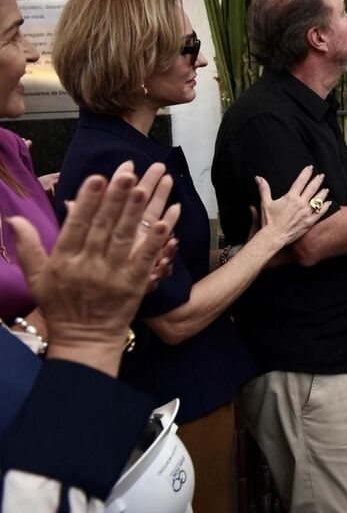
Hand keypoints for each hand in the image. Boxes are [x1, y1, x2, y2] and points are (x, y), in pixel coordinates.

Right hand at [9, 169, 176, 376]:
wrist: (84, 340)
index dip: (87, 200)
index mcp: (63, 260)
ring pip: (123, 238)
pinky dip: (155, 242)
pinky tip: (165, 223)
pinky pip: (144, 260)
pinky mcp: (132, 286)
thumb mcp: (36, 278)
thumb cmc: (60, 306)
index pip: (76, 224)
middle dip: (115, 197)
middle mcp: (87, 266)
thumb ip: (28, 246)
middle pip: (103, 226)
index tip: (97, 177)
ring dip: (135, 213)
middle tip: (127, 172)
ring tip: (145, 188)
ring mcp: (111, 276)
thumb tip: (13, 218)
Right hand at [256, 165, 329, 245]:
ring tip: (326, 188)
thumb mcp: (265, 203)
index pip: (300, 182)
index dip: (306, 173)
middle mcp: (300, 203)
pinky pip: (319, 213)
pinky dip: (325, 207)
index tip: (310, 167)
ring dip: (323, 193)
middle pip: (312, 189)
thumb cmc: (269, 220)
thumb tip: (258, 177)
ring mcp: (306, 213)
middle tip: (322, 175)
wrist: (274, 236)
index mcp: (291, 197)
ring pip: (317, 200)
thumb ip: (264, 189)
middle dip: (317, 180)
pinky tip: (329, 202)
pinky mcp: (309, 222)